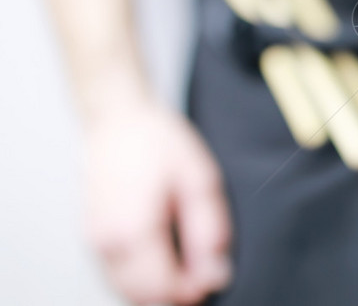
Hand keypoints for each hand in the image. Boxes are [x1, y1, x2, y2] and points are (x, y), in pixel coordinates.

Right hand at [83, 101, 231, 304]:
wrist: (119, 120)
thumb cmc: (158, 143)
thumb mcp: (200, 180)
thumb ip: (208, 231)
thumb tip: (215, 274)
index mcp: (132, 232)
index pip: (162, 290)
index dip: (194, 290)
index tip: (215, 274)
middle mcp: (105, 244)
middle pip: (141, 299)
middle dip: (176, 294)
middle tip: (204, 267)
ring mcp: (94, 243)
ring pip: (126, 293)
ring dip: (157, 289)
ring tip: (187, 259)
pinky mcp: (92, 239)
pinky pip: (117, 277)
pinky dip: (141, 279)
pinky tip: (165, 257)